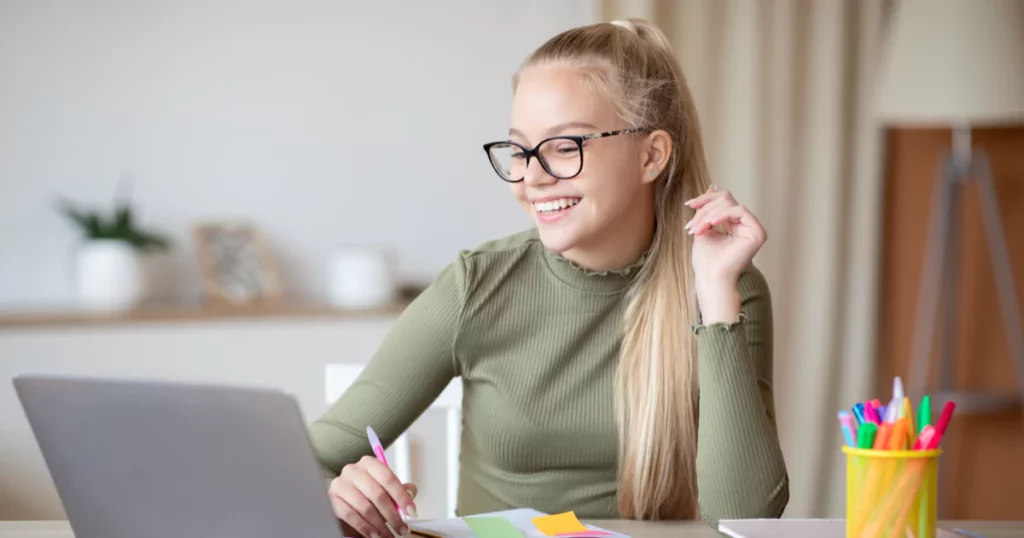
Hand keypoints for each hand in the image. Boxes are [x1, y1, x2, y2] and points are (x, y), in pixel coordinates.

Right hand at [328, 455, 417, 537]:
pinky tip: (373, 534)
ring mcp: (340, 484)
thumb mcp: (385, 490)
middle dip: (392, 515)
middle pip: (377, 494)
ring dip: (380, 525)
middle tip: (401, 528)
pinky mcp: (331, 499)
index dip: (401, 496)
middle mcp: (352, 470)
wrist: (345, 504)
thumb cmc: (366, 495)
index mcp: (368, 464)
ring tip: (388, 534)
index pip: (388, 478)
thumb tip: (411, 492)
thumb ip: (399, 491)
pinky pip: (350, 515)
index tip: (411, 511)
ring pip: (365, 506)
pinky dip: (364, 527)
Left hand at [685, 187, 766, 321]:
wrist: (710, 278)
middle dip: (705, 208)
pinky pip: (739, 211)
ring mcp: (753, 228)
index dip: (705, 199)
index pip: (723, 200)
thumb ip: (708, 209)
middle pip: (726, 199)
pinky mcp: (757, 233)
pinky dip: (720, 215)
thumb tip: (713, 186)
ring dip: (708, 214)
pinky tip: (709, 225)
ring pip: (729, 203)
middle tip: (692, 225)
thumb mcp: (703, 227)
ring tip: (697, 229)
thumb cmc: (706, 260)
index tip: (689, 204)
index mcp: (735, 223)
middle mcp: (746, 224)